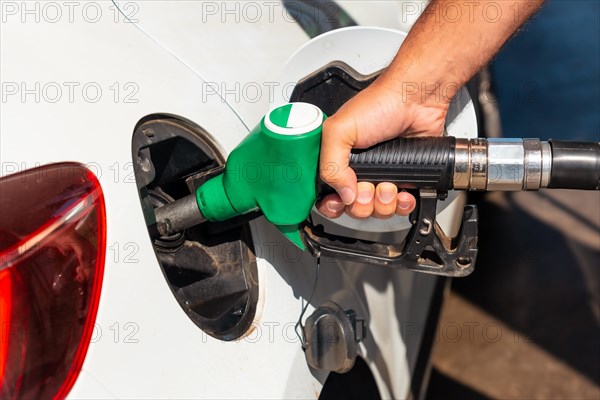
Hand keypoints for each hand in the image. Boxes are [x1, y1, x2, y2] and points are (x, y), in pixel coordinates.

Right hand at [317, 77, 448, 218]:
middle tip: (368, 186)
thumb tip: (343, 194)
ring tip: (389, 184)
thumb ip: (330, 165)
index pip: (327, 196)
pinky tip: (404, 192)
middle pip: (353, 208)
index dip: (333, 204)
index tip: (340, 201)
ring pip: (377, 210)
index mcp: (337, 161)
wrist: (418, 100)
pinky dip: (404, 204)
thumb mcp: (340, 130)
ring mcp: (382, 176)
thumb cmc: (380, 104)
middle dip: (362, 203)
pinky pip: (401, 207)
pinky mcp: (405, 180)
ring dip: (384, 203)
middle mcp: (358, 171)